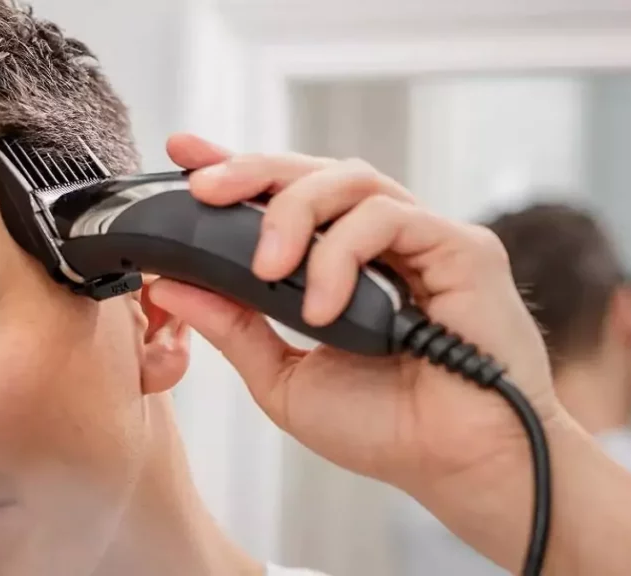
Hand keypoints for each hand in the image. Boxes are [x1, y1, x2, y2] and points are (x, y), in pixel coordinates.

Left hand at [149, 134, 561, 493]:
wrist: (454, 468)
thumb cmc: (386, 429)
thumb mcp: (284, 377)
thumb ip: (233, 327)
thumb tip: (168, 284)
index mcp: (346, 265)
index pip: (289, 197)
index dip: (240, 168)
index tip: (185, 154)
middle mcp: (386, 243)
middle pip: (317, 172)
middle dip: (253, 171)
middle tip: (205, 190)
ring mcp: (425, 240)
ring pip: (352, 180)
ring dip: (294, 214)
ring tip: (266, 270)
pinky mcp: (462, 247)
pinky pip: (389, 217)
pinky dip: (343, 254)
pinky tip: (324, 309)